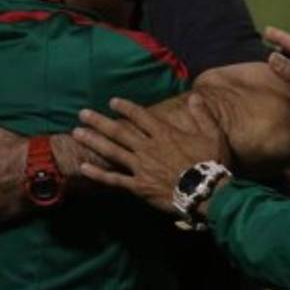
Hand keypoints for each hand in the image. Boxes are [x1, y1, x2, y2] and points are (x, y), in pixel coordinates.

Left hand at [73, 95, 223, 214]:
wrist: (207, 192)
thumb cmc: (213, 163)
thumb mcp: (213, 134)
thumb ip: (203, 114)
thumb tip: (196, 96)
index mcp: (164, 134)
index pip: (141, 116)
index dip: (125, 107)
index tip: (112, 101)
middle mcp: (148, 148)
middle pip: (119, 131)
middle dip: (99, 121)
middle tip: (82, 113)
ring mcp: (141, 167)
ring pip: (112, 152)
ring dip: (93, 141)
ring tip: (76, 133)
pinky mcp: (138, 187)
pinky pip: (114, 180)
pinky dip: (98, 174)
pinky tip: (83, 167)